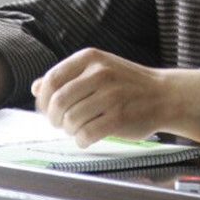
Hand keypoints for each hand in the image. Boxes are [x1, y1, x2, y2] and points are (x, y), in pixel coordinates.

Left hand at [31, 48, 171, 147]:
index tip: (47, 110)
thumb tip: (35, 87)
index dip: (43, 99)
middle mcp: (99, 74)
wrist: (164, 95)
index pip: (52, 79)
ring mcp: (110, 96)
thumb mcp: (98, 69)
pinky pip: (86, 134)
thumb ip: (67, 77)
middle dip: (53, 119)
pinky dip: (81, 140)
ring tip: (78, 129)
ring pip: (70, 120)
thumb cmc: (127, 83)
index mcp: (90, 58)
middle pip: (58, 102)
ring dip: (69, 131)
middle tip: (60, 124)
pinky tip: (86, 138)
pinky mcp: (119, 118)